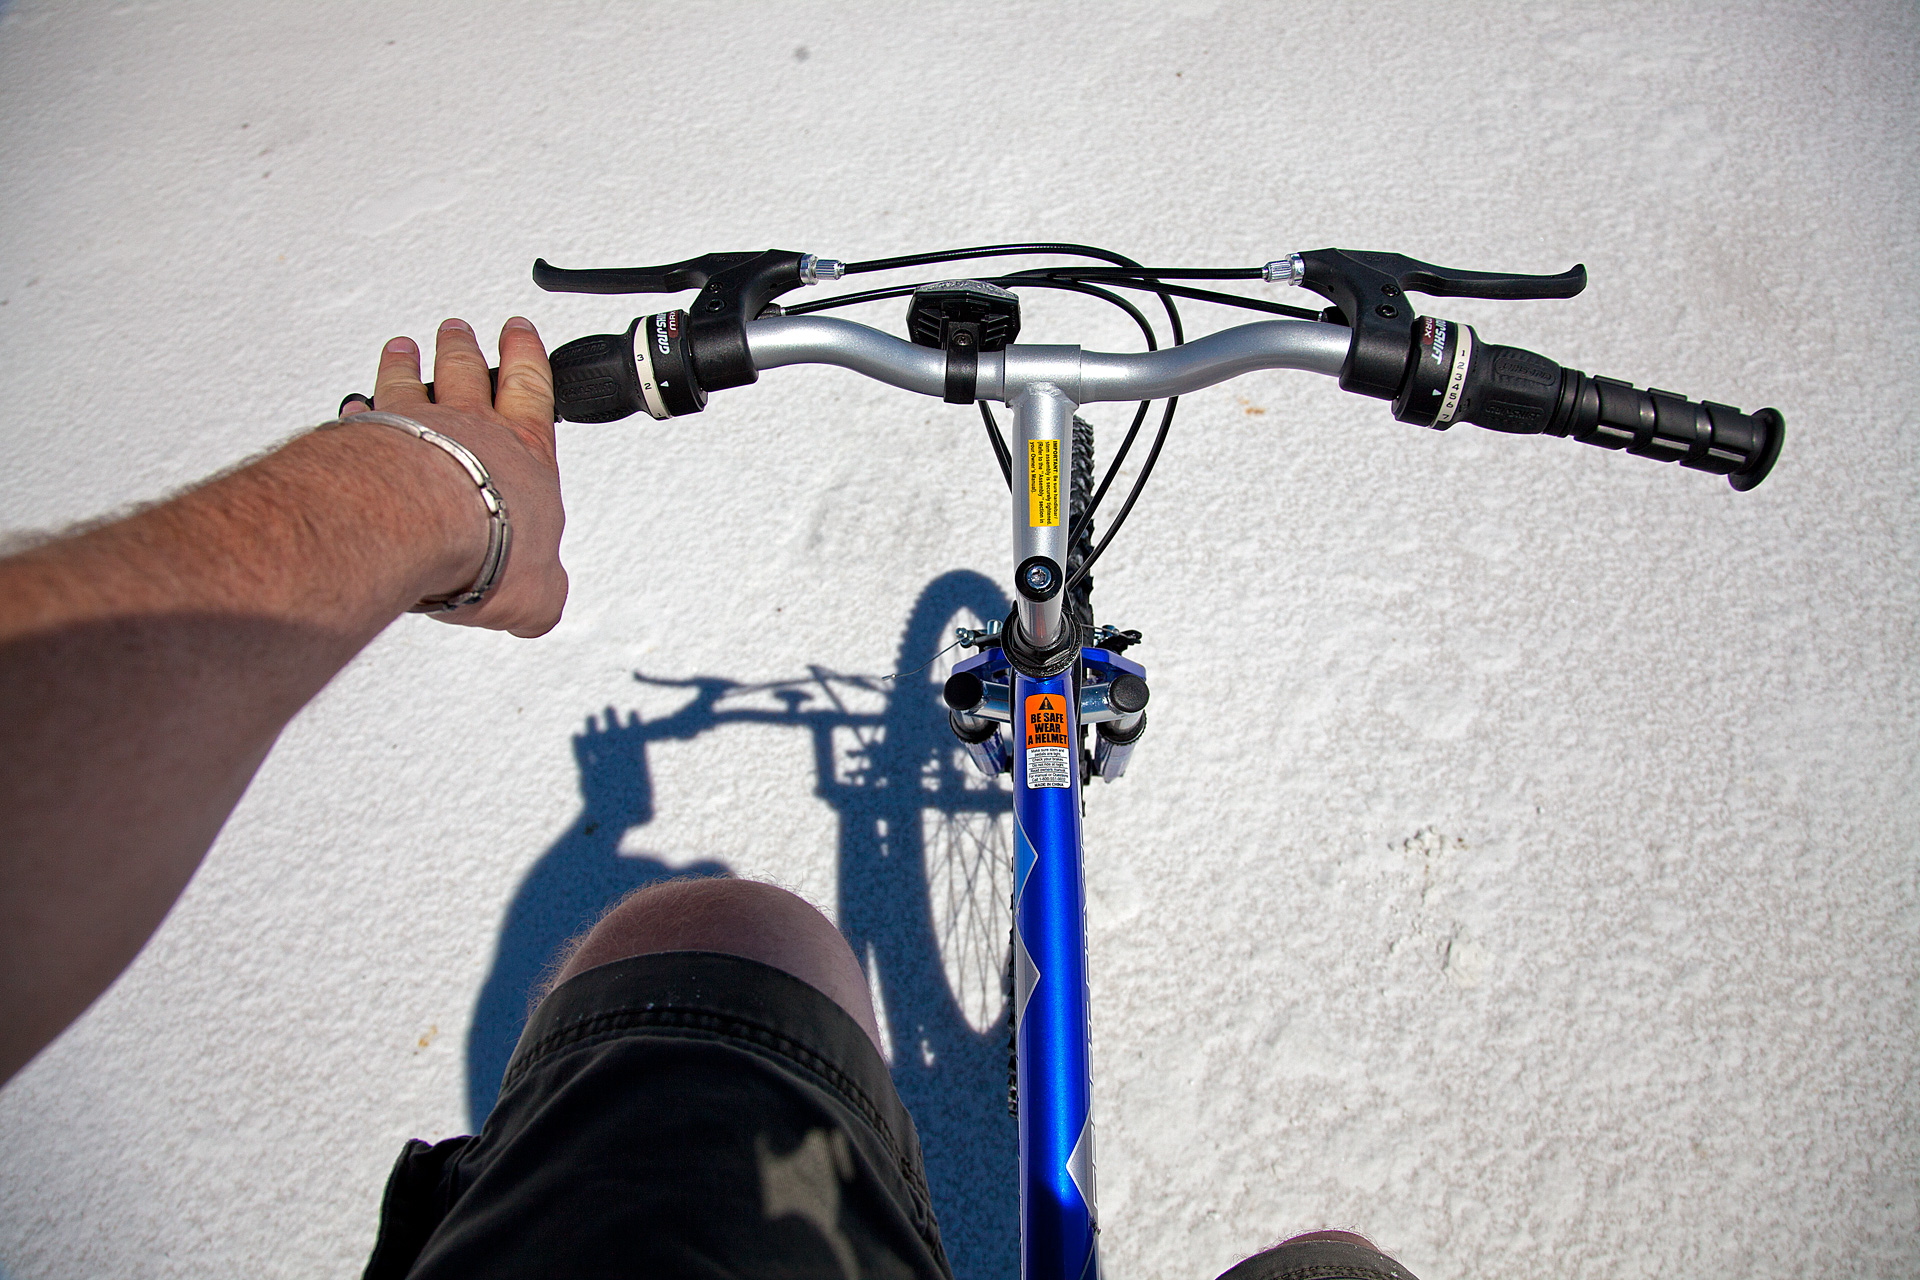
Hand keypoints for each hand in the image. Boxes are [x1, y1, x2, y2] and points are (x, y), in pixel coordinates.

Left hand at [345, 317, 566, 636]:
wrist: (414, 523)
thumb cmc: (483, 544)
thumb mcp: (536, 591)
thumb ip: (540, 594)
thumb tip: (539, 610)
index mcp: (524, 454)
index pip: (532, 390)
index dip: (528, 358)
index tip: (521, 332)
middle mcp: (470, 428)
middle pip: (470, 370)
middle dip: (468, 347)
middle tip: (460, 328)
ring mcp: (414, 425)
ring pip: (414, 379)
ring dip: (410, 361)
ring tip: (404, 347)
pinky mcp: (366, 437)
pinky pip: (362, 411)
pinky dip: (359, 404)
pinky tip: (352, 402)